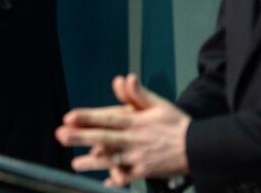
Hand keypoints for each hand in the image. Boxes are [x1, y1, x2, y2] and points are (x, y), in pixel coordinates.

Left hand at [55, 74, 190, 186]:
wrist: (198, 146)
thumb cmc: (175, 123)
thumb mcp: (158, 104)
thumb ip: (137, 94)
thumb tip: (124, 78)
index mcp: (136, 120)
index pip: (108, 117)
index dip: (88, 117)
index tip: (69, 116)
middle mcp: (134, 138)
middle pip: (104, 138)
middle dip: (81, 137)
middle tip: (61, 135)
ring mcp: (139, 156)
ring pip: (112, 160)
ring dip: (92, 162)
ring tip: (75, 164)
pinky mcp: (145, 171)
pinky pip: (127, 176)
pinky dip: (115, 179)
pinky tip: (103, 182)